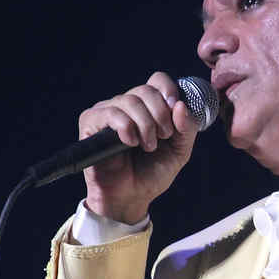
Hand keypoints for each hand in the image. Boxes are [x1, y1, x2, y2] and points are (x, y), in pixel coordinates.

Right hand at [78, 71, 202, 223]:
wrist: (130, 197)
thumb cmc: (151, 174)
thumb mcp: (179, 151)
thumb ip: (186, 129)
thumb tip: (181, 106)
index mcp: (148, 107)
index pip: (157, 80)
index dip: (169, 90)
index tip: (176, 109)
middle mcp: (126, 105)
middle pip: (145, 90)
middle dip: (160, 114)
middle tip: (163, 137)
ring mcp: (107, 112)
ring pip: (130, 101)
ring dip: (145, 125)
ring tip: (148, 147)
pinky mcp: (91, 122)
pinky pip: (110, 113)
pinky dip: (126, 127)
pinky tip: (130, 143)